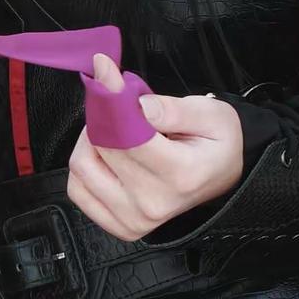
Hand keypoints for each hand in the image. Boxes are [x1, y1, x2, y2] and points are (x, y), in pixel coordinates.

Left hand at [67, 53, 242, 241]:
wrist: (221, 179)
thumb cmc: (217, 145)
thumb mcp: (212, 116)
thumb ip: (173, 109)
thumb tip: (138, 105)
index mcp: (180, 174)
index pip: (128, 135)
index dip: (111, 99)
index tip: (104, 71)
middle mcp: (153, 202)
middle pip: (102, 147)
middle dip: (103, 115)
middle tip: (117, 103)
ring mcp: (134, 219)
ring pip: (82, 167)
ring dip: (90, 140)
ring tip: (114, 131)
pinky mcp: (119, 227)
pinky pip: (78, 189)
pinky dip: (85, 165)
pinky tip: (106, 156)